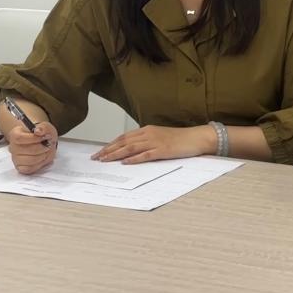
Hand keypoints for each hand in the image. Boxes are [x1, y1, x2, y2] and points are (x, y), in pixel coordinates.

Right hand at [6, 121, 58, 174]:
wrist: (43, 142)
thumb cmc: (42, 134)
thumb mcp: (45, 127)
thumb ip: (43, 127)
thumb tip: (38, 131)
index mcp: (15, 135)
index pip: (19, 138)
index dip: (34, 138)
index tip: (45, 137)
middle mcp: (12, 147)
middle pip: (26, 150)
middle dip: (42, 148)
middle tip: (48, 144)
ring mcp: (15, 158)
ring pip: (29, 161)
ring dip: (42, 156)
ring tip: (46, 151)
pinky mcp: (20, 167)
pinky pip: (29, 169)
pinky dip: (40, 164)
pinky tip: (43, 158)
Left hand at [92, 125, 213, 164]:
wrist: (197, 137)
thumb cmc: (180, 138)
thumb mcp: (160, 136)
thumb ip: (146, 140)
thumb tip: (131, 150)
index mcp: (148, 129)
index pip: (124, 136)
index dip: (111, 144)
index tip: (100, 151)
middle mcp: (149, 134)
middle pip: (124, 142)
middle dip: (108, 150)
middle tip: (96, 158)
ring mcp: (156, 142)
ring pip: (131, 148)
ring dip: (116, 154)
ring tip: (105, 160)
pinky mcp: (163, 150)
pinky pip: (145, 155)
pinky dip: (134, 159)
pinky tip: (125, 162)